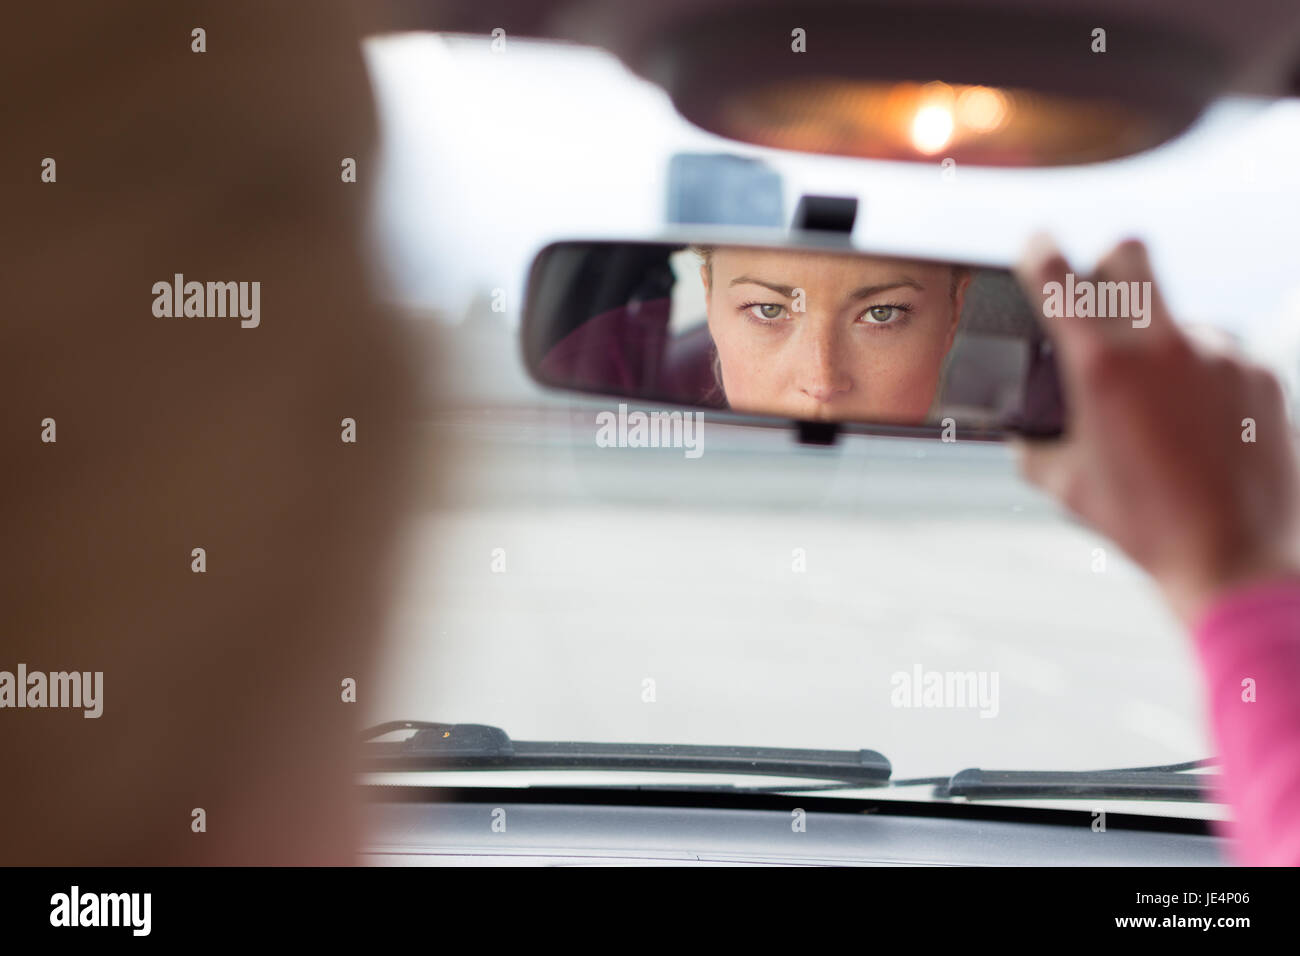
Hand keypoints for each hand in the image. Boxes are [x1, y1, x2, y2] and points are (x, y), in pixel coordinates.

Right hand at [1012, 235, 1299, 623]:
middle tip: (1097, 294)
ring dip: (1158, 338)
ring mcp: (1220, 354)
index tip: (1037, 245)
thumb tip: (1024, 433)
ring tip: (1157, 404)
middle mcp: (1164, 345)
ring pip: (1178, 313)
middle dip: (1107, 263)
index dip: (1040, 251)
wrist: (1236, 559)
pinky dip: (1200, 374)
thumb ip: (1035, 448)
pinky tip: (1196, 422)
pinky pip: (1220, 351)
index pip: (1059, 277)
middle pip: (1131, 253)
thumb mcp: (1068, 488)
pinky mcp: (1260, 374)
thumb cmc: (1146, 527)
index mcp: (1103, 367)